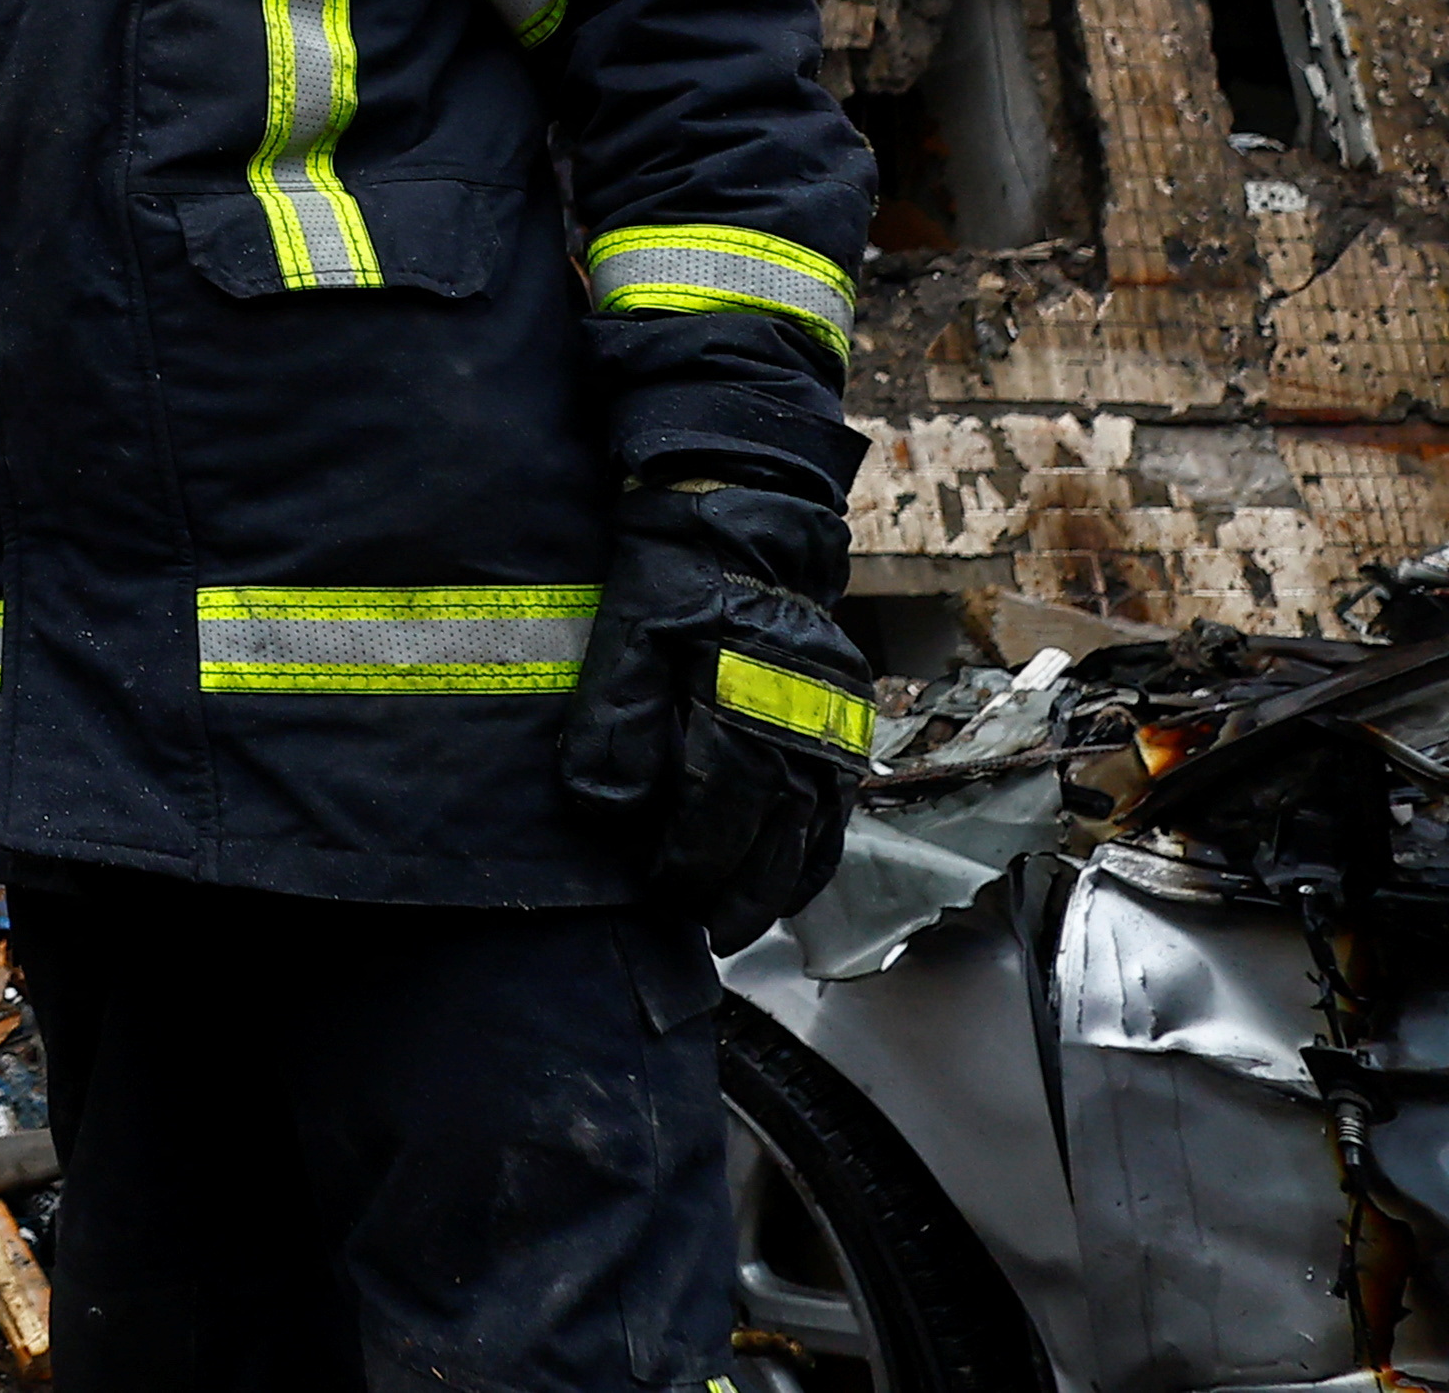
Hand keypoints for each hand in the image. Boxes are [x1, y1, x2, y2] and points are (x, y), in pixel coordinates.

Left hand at [555, 483, 872, 948]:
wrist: (744, 518)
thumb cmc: (677, 575)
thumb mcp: (626, 636)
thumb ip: (614, 722)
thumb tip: (604, 808)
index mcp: (737, 708)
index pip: (715, 816)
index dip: (688, 864)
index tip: (663, 892)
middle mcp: (793, 725)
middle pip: (771, 838)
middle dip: (737, 893)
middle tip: (707, 930)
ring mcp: (827, 723)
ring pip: (813, 830)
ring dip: (783, 883)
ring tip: (749, 921)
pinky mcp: (844, 716)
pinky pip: (839, 803)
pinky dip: (821, 849)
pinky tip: (800, 877)